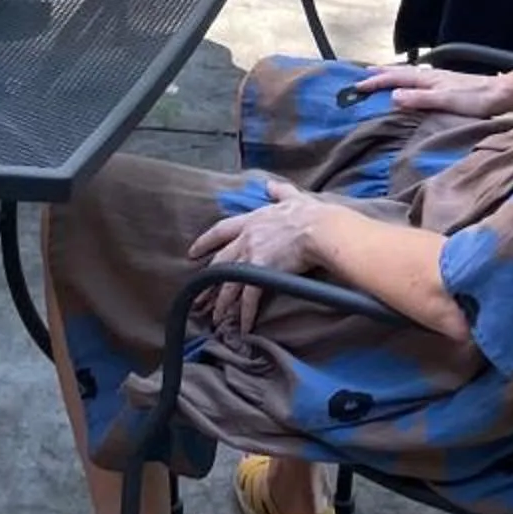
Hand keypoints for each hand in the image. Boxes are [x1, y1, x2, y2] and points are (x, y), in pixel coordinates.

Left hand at [185, 182, 322, 334]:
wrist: (320, 229)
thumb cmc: (310, 214)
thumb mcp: (292, 198)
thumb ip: (279, 192)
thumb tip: (270, 185)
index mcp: (252, 221)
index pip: (220, 231)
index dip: (205, 242)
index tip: (192, 253)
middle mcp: (246, 239)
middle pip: (219, 263)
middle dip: (207, 281)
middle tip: (198, 296)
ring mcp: (251, 257)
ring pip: (229, 284)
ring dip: (222, 304)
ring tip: (216, 319)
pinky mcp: (261, 273)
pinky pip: (248, 299)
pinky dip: (245, 315)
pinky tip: (242, 328)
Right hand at [350, 61, 505, 117]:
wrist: (500, 94)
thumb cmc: (474, 99)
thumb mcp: (445, 101)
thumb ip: (419, 99)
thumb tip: (393, 96)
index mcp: (428, 78)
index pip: (396, 79)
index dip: (376, 83)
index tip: (357, 87)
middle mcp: (432, 75)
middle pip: (401, 73)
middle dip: (382, 74)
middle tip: (364, 75)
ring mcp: (440, 79)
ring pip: (410, 76)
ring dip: (394, 76)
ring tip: (384, 77)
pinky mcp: (448, 85)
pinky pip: (420, 81)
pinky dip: (409, 82)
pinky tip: (414, 86)